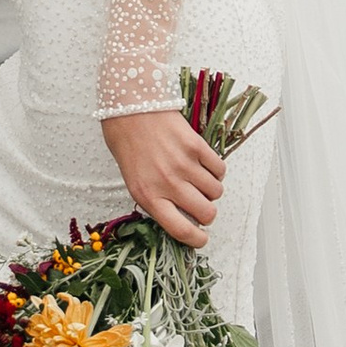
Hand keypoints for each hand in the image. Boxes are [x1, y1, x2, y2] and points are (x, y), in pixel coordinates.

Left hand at [103, 107, 225, 246]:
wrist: (129, 106)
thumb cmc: (127, 143)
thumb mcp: (133, 180)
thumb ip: (155, 200)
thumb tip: (180, 216)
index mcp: (148, 196)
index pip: (181, 230)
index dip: (196, 240)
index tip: (201, 238)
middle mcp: (168, 183)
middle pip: (206, 213)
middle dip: (207, 214)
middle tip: (200, 205)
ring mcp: (184, 164)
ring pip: (216, 192)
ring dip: (211, 191)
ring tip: (199, 181)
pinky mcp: (196, 146)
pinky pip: (219, 169)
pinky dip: (216, 171)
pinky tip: (203, 165)